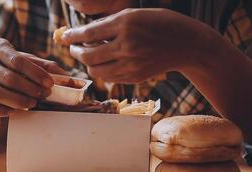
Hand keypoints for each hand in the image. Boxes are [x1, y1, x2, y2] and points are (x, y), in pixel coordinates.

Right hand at [0, 38, 65, 116]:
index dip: (36, 74)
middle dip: (29, 89)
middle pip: (9, 78)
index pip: (18, 61)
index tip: (50, 84)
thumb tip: (66, 76)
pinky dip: (1, 111)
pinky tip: (15, 111)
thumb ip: (42, 65)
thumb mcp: (20, 58)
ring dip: (17, 101)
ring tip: (32, 104)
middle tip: (43, 96)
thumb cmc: (4, 63)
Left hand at [62, 8, 214, 83]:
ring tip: (88, 57)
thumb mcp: (136, 14)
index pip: (89, 33)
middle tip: (73, 48)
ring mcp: (131, 63)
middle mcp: (127, 44)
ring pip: (96, 70)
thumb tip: (87, 34)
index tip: (64, 37)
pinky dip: (101, 71)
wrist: (187, 45)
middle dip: (75, 52)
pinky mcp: (135, 77)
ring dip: (87, 64)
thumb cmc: (162, 24)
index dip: (72, 36)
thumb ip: (111, 24)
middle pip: (88, 55)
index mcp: (126, 23)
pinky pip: (109, 78)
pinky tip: (102, 64)